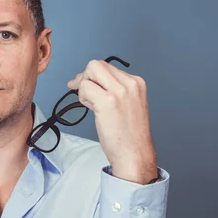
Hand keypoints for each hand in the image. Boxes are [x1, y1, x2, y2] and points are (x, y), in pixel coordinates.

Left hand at [67, 59, 156, 183]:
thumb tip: (90, 82)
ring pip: (90, 71)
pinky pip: (85, 87)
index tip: (86, 87)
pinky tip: (90, 109)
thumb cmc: (129, 135)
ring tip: (90, 104)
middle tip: (80, 91)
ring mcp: (120, 91)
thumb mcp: (128, 105)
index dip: (93, 77)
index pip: (108, 67)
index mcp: (137, 83)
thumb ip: (114, 91)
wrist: (134, 153)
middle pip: (97, 64)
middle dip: (85, 76)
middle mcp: (130, 84)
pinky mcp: (108, 101)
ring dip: (84, 87)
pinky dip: (82, 97)